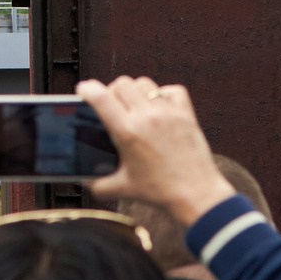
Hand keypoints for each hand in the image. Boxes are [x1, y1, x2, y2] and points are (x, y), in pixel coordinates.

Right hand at [80, 76, 237, 230]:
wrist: (197, 196)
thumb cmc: (161, 193)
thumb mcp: (123, 188)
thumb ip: (98, 184)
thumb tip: (84, 180)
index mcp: (127, 133)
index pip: (100, 98)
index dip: (87, 89)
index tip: (83, 91)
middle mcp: (147, 118)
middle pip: (121, 84)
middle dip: (111, 90)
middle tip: (111, 104)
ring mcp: (168, 113)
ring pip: (144, 83)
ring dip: (134, 90)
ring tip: (134, 105)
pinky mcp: (186, 115)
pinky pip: (172, 90)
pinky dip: (163, 93)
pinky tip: (159, 106)